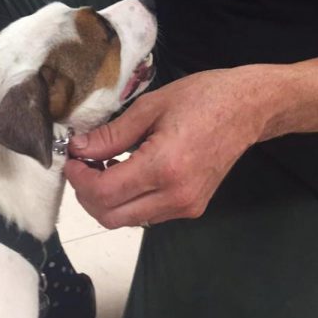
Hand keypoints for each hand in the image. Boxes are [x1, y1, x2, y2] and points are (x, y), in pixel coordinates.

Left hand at [65, 66, 272, 227]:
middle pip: (111, 216)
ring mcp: (186, 206)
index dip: (79, 179)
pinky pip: (146, 214)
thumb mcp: (151, 106)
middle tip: (81, 163)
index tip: (70, 158)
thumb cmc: (202, 97)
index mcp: (164, 167)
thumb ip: (112, 133)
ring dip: (106, 199)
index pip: (105, 192)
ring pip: (127, 220)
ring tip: (103, 164)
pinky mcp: (192, 208)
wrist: (248, 108)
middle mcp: (175, 196)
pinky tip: (126, 171)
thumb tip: (78, 149)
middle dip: (87, 194)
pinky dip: (127, 200)